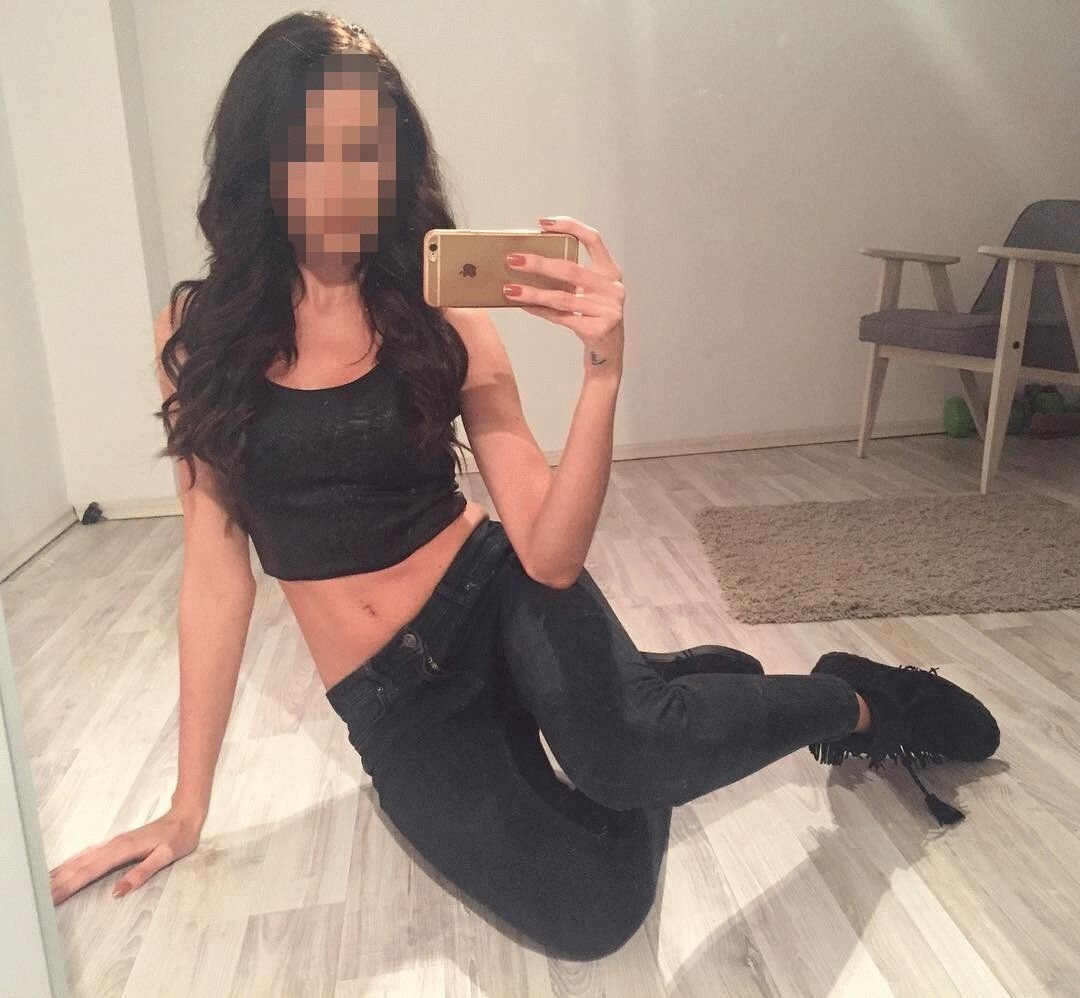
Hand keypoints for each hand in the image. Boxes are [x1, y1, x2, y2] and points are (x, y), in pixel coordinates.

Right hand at [49, 806, 203, 905]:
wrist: (185, 816)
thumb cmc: (178, 837)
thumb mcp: (166, 856)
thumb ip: (142, 872)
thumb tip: (118, 892)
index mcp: (123, 849)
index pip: (90, 871)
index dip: (69, 885)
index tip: (52, 898)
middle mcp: (113, 845)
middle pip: (80, 866)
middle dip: (58, 882)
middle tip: (39, 899)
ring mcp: (112, 843)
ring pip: (80, 859)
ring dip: (61, 873)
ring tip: (43, 887)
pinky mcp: (115, 844)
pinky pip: (87, 855)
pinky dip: (72, 863)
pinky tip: (63, 870)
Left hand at [504, 216, 624, 372]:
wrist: (609, 356)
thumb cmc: (594, 319)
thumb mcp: (590, 294)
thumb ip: (571, 279)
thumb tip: (530, 265)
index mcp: (611, 273)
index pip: (594, 239)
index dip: (570, 227)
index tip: (543, 224)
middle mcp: (612, 288)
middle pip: (571, 270)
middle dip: (538, 263)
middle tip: (513, 259)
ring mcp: (608, 309)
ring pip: (562, 297)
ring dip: (532, 293)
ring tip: (509, 289)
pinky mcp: (598, 329)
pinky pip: (561, 317)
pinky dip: (540, 311)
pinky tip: (524, 306)